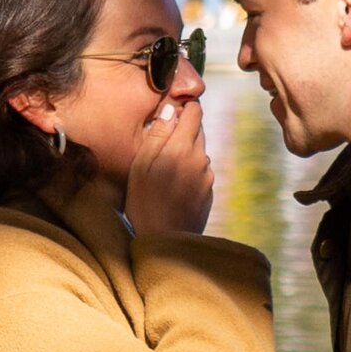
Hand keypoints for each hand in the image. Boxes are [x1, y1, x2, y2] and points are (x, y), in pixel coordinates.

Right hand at [123, 88, 213, 235]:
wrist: (166, 242)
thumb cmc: (145, 202)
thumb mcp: (141, 166)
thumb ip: (157, 135)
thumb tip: (170, 110)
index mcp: (183, 148)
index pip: (195, 112)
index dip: (183, 109)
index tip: (170, 116)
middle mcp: (201, 159)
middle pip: (197, 132)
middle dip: (182, 132)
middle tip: (161, 146)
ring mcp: (207, 177)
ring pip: (198, 153)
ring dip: (185, 154)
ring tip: (164, 171)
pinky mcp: (209, 193)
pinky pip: (200, 173)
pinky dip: (189, 173)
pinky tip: (173, 188)